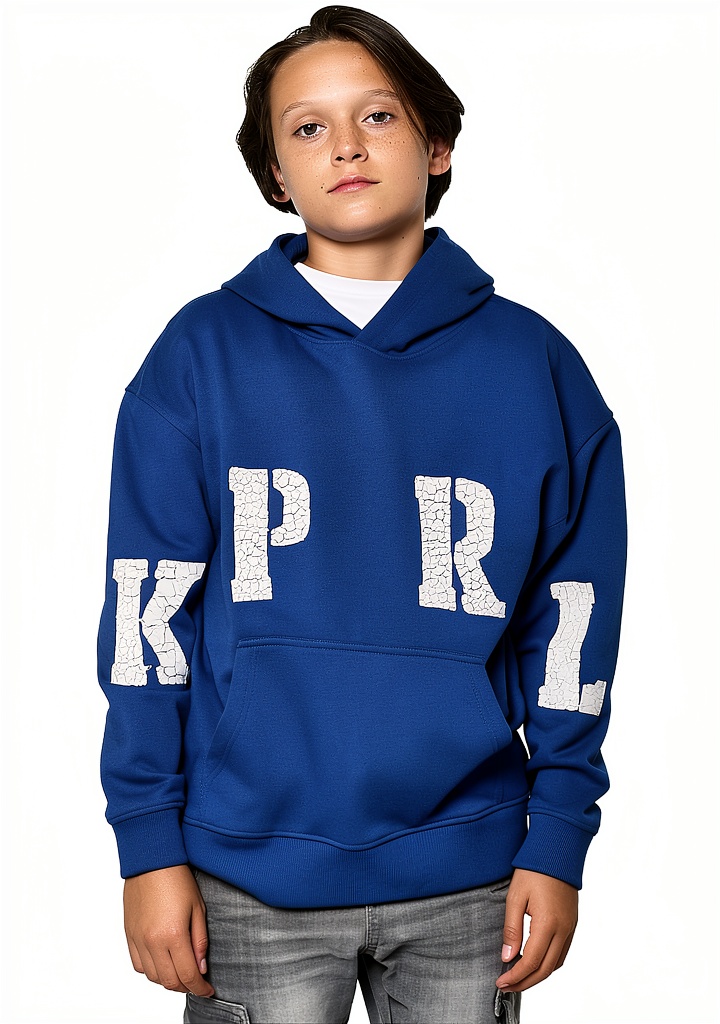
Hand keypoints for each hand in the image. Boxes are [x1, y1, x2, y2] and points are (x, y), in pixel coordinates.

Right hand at [123, 864, 214, 997]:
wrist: (151, 860)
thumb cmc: (177, 879)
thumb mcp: (198, 908)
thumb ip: (199, 941)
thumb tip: (201, 967)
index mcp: (173, 935)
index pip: (188, 975)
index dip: (200, 988)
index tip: (208, 990)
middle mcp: (153, 942)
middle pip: (169, 981)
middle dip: (186, 986)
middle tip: (197, 981)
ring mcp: (138, 940)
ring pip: (152, 977)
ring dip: (168, 980)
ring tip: (181, 971)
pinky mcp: (129, 935)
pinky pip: (138, 965)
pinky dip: (151, 971)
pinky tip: (162, 962)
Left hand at [496, 867, 577, 992]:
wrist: (557, 851)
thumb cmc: (534, 870)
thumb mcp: (515, 897)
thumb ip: (511, 929)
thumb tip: (507, 957)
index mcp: (548, 924)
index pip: (530, 962)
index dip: (515, 976)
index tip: (500, 982)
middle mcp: (563, 931)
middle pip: (545, 970)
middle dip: (525, 982)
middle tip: (506, 986)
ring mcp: (570, 928)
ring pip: (555, 964)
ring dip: (537, 975)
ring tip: (518, 977)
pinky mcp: (572, 924)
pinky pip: (562, 953)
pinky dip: (548, 964)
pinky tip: (534, 961)